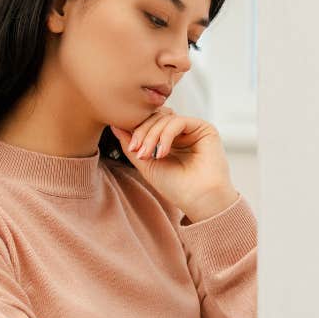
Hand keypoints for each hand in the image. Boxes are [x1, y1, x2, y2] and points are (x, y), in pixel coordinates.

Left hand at [110, 108, 238, 222]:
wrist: (199, 200)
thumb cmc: (175, 187)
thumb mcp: (146, 164)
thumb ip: (130, 144)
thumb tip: (114, 124)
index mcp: (169, 139)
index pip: (149, 123)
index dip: (137, 130)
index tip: (131, 148)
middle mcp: (181, 132)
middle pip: (156, 117)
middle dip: (143, 132)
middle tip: (137, 151)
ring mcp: (193, 129)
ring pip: (165, 118)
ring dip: (152, 135)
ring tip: (149, 155)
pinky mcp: (204, 128)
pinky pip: (178, 121)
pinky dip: (166, 135)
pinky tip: (163, 153)